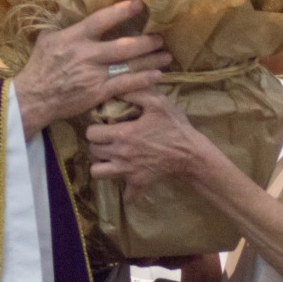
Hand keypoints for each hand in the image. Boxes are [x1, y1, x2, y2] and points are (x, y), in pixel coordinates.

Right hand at [13, 0, 170, 137]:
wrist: (34, 97)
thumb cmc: (40, 66)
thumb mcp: (47, 38)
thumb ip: (63, 25)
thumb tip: (72, 8)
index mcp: (74, 37)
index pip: (101, 20)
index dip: (122, 11)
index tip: (139, 5)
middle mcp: (87, 54)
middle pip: (123, 46)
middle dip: (146, 41)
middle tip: (160, 37)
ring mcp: (94, 75)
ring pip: (129, 66)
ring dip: (150, 60)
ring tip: (166, 55)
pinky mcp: (98, 93)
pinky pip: (126, 85)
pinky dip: (144, 80)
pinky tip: (158, 76)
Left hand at [86, 88, 208, 199]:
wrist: (191, 152)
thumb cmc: (174, 126)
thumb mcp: (157, 102)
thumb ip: (135, 92)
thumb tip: (117, 86)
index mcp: (122, 134)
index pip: (91, 133)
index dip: (94, 127)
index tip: (102, 125)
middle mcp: (120, 154)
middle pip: (92, 151)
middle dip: (96, 144)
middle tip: (105, 139)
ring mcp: (128, 171)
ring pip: (98, 172)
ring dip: (101, 165)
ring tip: (109, 157)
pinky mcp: (139, 183)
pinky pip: (125, 195)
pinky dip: (124, 190)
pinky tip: (127, 179)